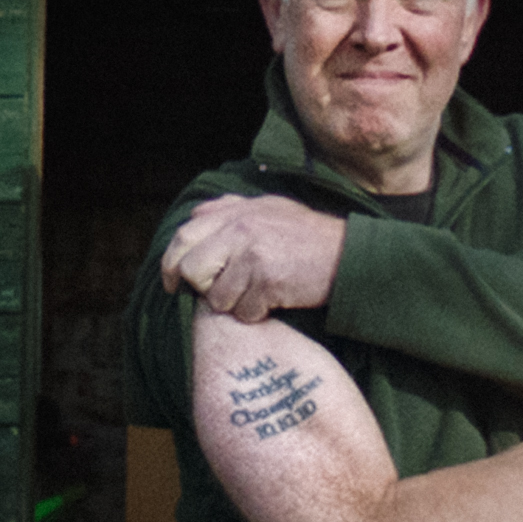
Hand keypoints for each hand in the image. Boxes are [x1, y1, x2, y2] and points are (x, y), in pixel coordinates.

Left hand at [160, 194, 346, 321]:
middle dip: (198, 287)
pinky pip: (244, 311)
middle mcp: (240, 228)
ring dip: (235, 304)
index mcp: (237, 210)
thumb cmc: (309, 235)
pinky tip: (275, 301)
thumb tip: (195, 216)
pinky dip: (257, 313)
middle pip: (190, 268)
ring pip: (217, 297)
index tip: (173, 282)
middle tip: (211, 297)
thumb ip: (230, 210)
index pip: (184, 234)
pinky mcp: (267, 280)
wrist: (349, 255)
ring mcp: (252, 254)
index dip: (173, 262)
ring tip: (259, 293)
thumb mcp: (269, 208)